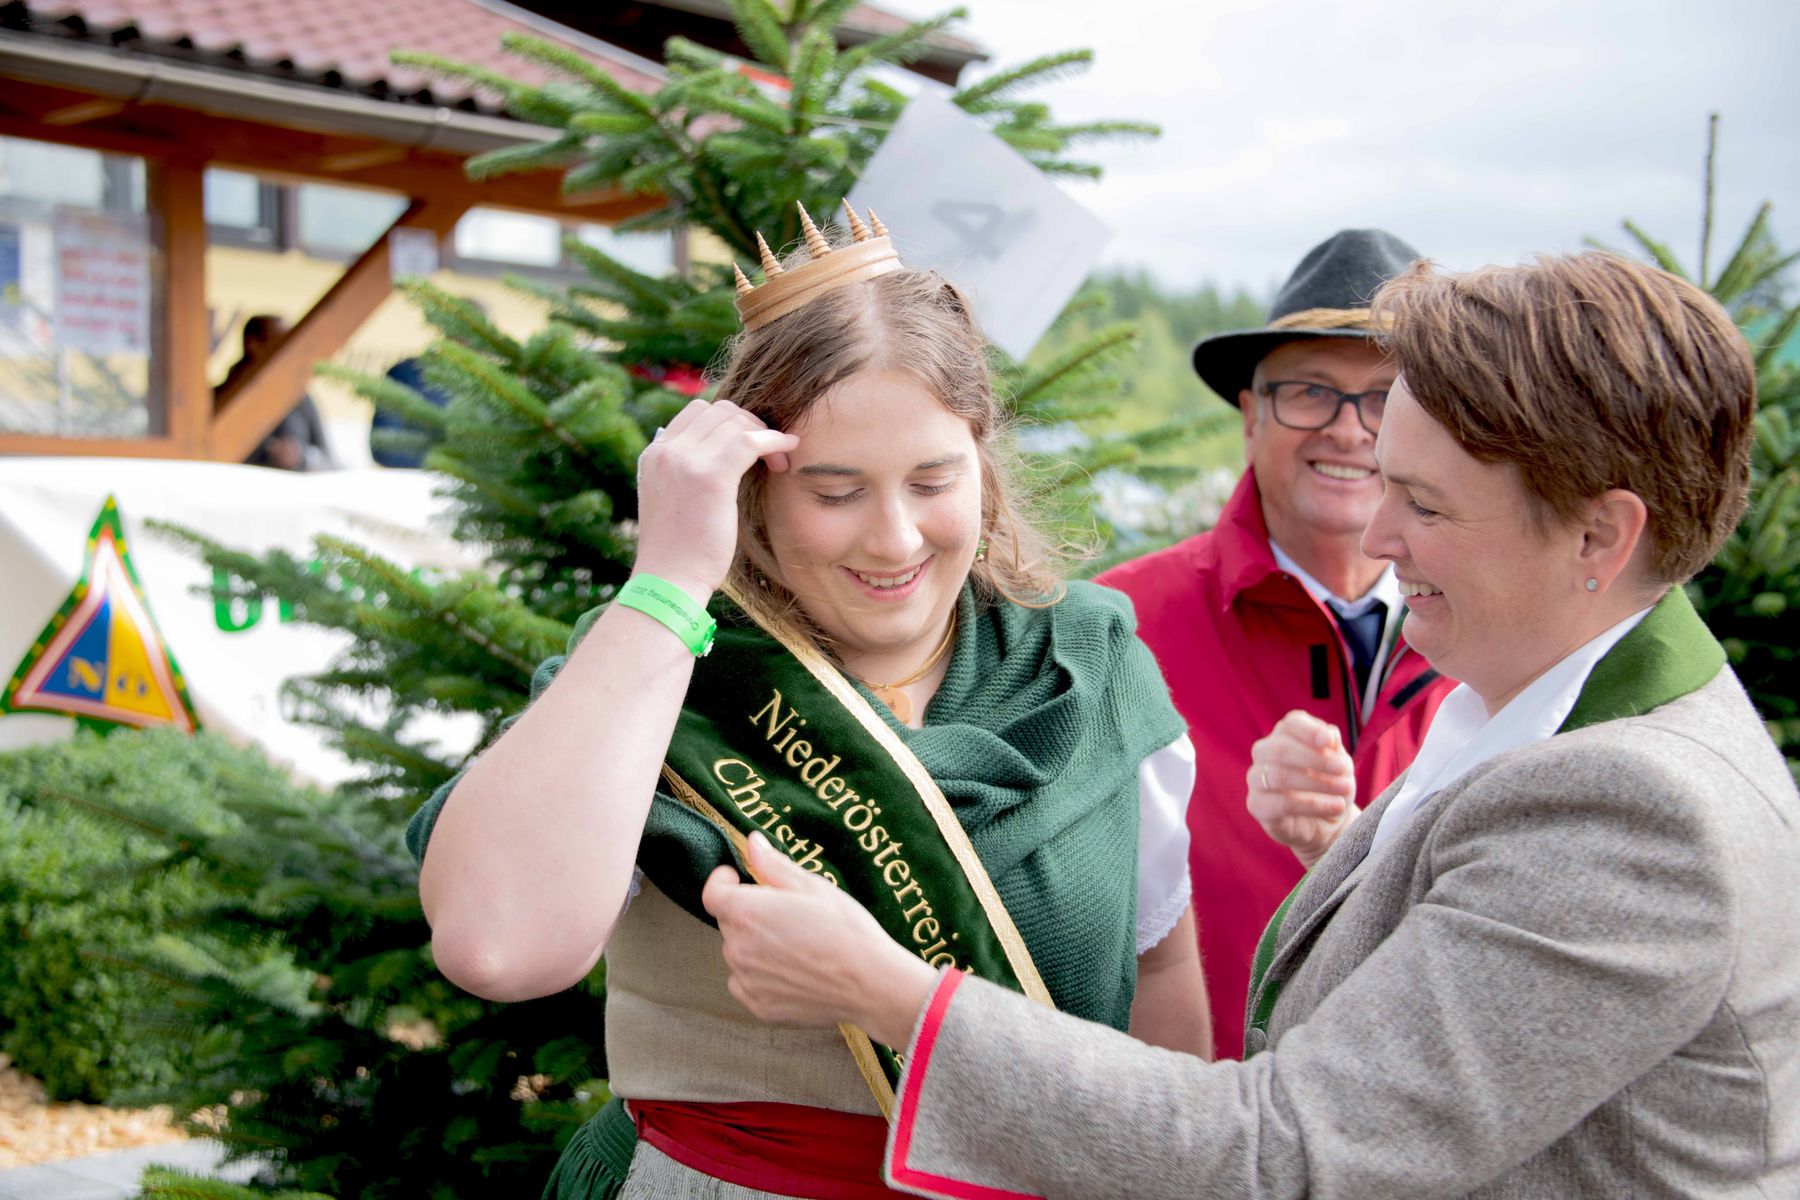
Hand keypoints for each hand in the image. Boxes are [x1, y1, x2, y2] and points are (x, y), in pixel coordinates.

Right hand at [633, 399, 798, 599]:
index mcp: (654, 454)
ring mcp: (685, 461)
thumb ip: (686, 472)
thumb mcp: (672, 499)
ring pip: (736, 422)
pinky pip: (749, 441)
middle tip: (769, 453)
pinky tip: (788, 451)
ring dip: (764, 435)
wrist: (668, 580)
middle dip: (750, 425)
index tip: (750, 444)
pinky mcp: (710, 477)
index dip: (731, 421)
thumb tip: (722, 455)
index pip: (697, 412)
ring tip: (778, 462)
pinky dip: (774, 441)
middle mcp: (666, 451)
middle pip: (719, 411)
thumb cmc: (678, 550)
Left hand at [703, 833, 938, 1048]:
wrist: (871, 984)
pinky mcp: (758, 1006)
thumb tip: (752, 843)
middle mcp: (737, 948)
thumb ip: (773, 865)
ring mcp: (746, 981)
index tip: (740, 878)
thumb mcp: (812, 887)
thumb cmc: (846, 930)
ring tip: (796, 946)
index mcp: (746, 912)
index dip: (723, 881)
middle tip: (787, 915)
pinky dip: (762, 976)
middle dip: (749, 913)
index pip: (712, 893)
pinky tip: (794, 971)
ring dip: (755, 945)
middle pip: (729, 923)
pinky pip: (747, 983)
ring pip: (739, 953)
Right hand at [1247, 711, 1356, 867]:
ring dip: (1317, 783)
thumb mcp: (1340, 764)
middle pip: (1280, 748)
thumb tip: (1330, 735)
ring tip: (1344, 789)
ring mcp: (1256, 779)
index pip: (1291, 724)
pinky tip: (1335, 806)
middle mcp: (1265, 752)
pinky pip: (1281, 803)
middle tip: (1343, 769)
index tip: (1330, 742)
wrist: (1329, 823)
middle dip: (1315, 759)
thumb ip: (1333, 748)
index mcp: (1286, 735)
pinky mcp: (1257, 805)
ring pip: (1279, 775)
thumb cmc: (1331, 786)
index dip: (1310, 731)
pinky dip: (1313, 805)